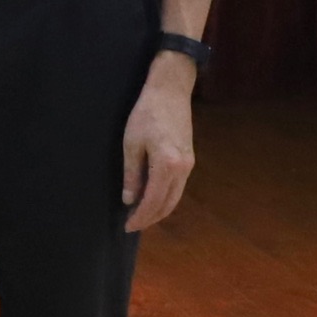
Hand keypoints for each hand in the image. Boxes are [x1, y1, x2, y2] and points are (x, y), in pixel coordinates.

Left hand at [121, 56, 198, 230]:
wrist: (170, 91)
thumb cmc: (146, 114)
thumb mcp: (131, 144)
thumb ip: (131, 174)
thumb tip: (129, 200)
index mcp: (167, 165)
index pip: (153, 201)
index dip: (140, 217)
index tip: (127, 226)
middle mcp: (183, 169)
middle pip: (167, 204)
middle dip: (150, 218)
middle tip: (132, 225)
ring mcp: (189, 165)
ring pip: (175, 198)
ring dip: (159, 210)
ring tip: (141, 216)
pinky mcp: (190, 159)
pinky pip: (178, 187)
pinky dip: (166, 198)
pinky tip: (154, 199)